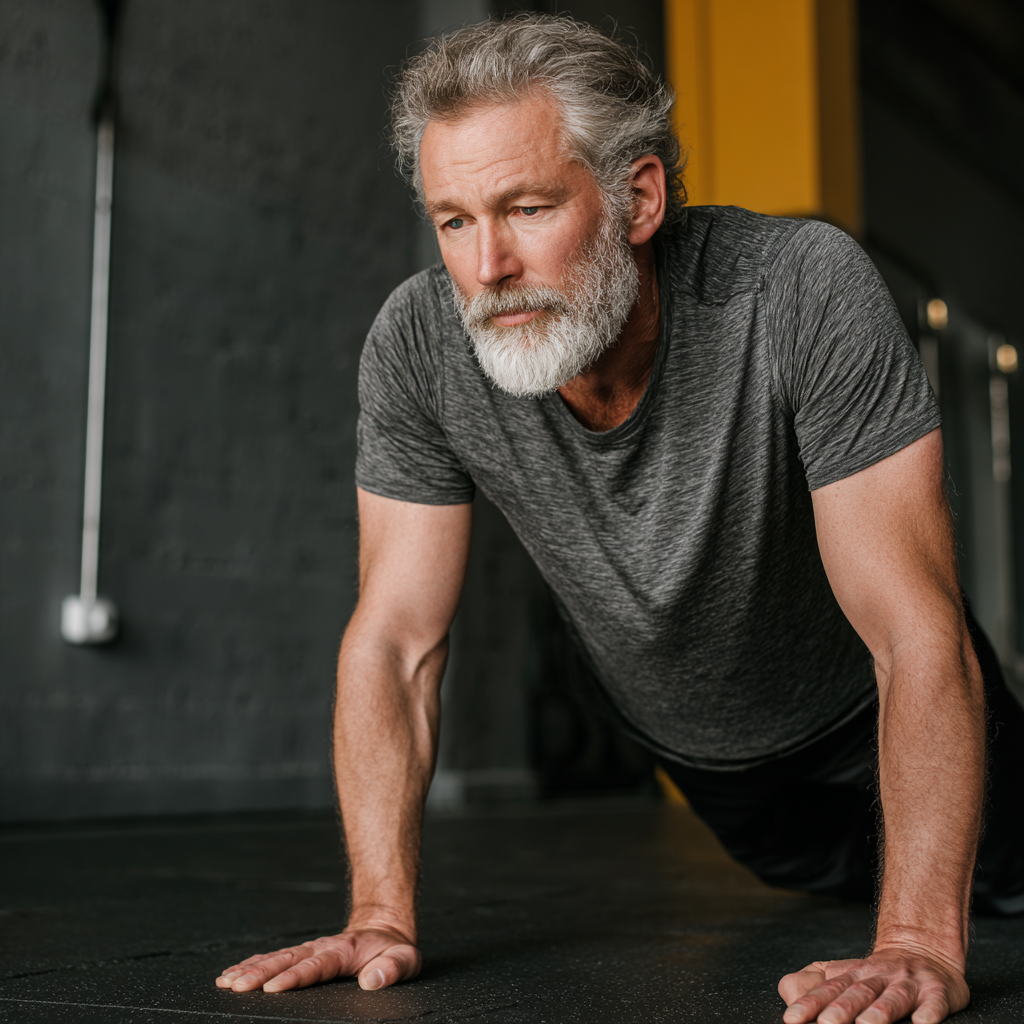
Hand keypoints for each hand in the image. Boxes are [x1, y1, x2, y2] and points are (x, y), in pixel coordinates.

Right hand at [215, 924, 420, 992]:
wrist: (384, 928)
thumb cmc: (392, 949)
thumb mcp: (404, 960)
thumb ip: (391, 969)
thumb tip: (372, 981)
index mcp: (342, 952)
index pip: (315, 967)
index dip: (293, 978)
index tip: (272, 988)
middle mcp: (320, 948)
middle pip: (286, 961)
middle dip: (260, 974)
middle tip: (235, 986)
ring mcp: (309, 950)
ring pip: (275, 958)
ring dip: (250, 969)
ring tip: (225, 981)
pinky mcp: (302, 954)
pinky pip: (273, 958)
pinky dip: (251, 964)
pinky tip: (232, 974)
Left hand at [778, 946, 969, 1023]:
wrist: (923, 949)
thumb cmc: (877, 973)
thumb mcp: (843, 973)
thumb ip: (814, 983)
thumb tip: (788, 995)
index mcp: (852, 975)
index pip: (827, 990)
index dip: (809, 1004)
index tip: (792, 1020)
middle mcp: (878, 976)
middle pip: (857, 993)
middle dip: (841, 1010)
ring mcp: (908, 983)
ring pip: (893, 997)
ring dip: (880, 1012)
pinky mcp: (937, 991)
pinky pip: (935, 1002)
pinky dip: (930, 1012)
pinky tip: (923, 1022)